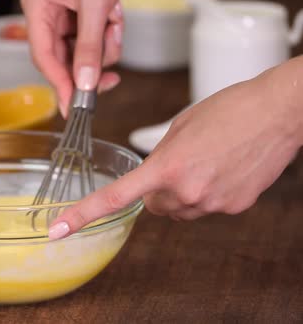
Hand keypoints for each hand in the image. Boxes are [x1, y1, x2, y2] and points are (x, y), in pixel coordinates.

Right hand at [20, 0, 122, 116]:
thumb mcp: (96, 5)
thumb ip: (89, 46)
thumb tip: (85, 83)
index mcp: (37, 7)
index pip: (44, 57)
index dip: (59, 85)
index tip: (73, 107)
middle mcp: (47, 13)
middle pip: (64, 57)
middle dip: (90, 63)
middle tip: (109, 80)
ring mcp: (65, 13)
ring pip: (82, 49)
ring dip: (105, 44)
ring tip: (115, 22)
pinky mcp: (82, 12)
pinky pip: (94, 36)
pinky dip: (109, 32)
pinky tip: (116, 15)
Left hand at [47, 57, 302, 239]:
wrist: (279, 113)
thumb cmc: (229, 109)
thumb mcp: (180, 126)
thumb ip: (159, 156)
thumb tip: (154, 175)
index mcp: (166, 166)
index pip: (116, 197)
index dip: (83, 215)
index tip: (59, 229)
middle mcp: (186, 191)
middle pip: (153, 205)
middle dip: (157, 190)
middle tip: (179, 163)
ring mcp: (212, 203)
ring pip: (180, 209)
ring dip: (183, 192)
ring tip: (207, 161)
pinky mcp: (233, 208)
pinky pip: (206, 207)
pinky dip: (209, 193)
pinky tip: (224, 169)